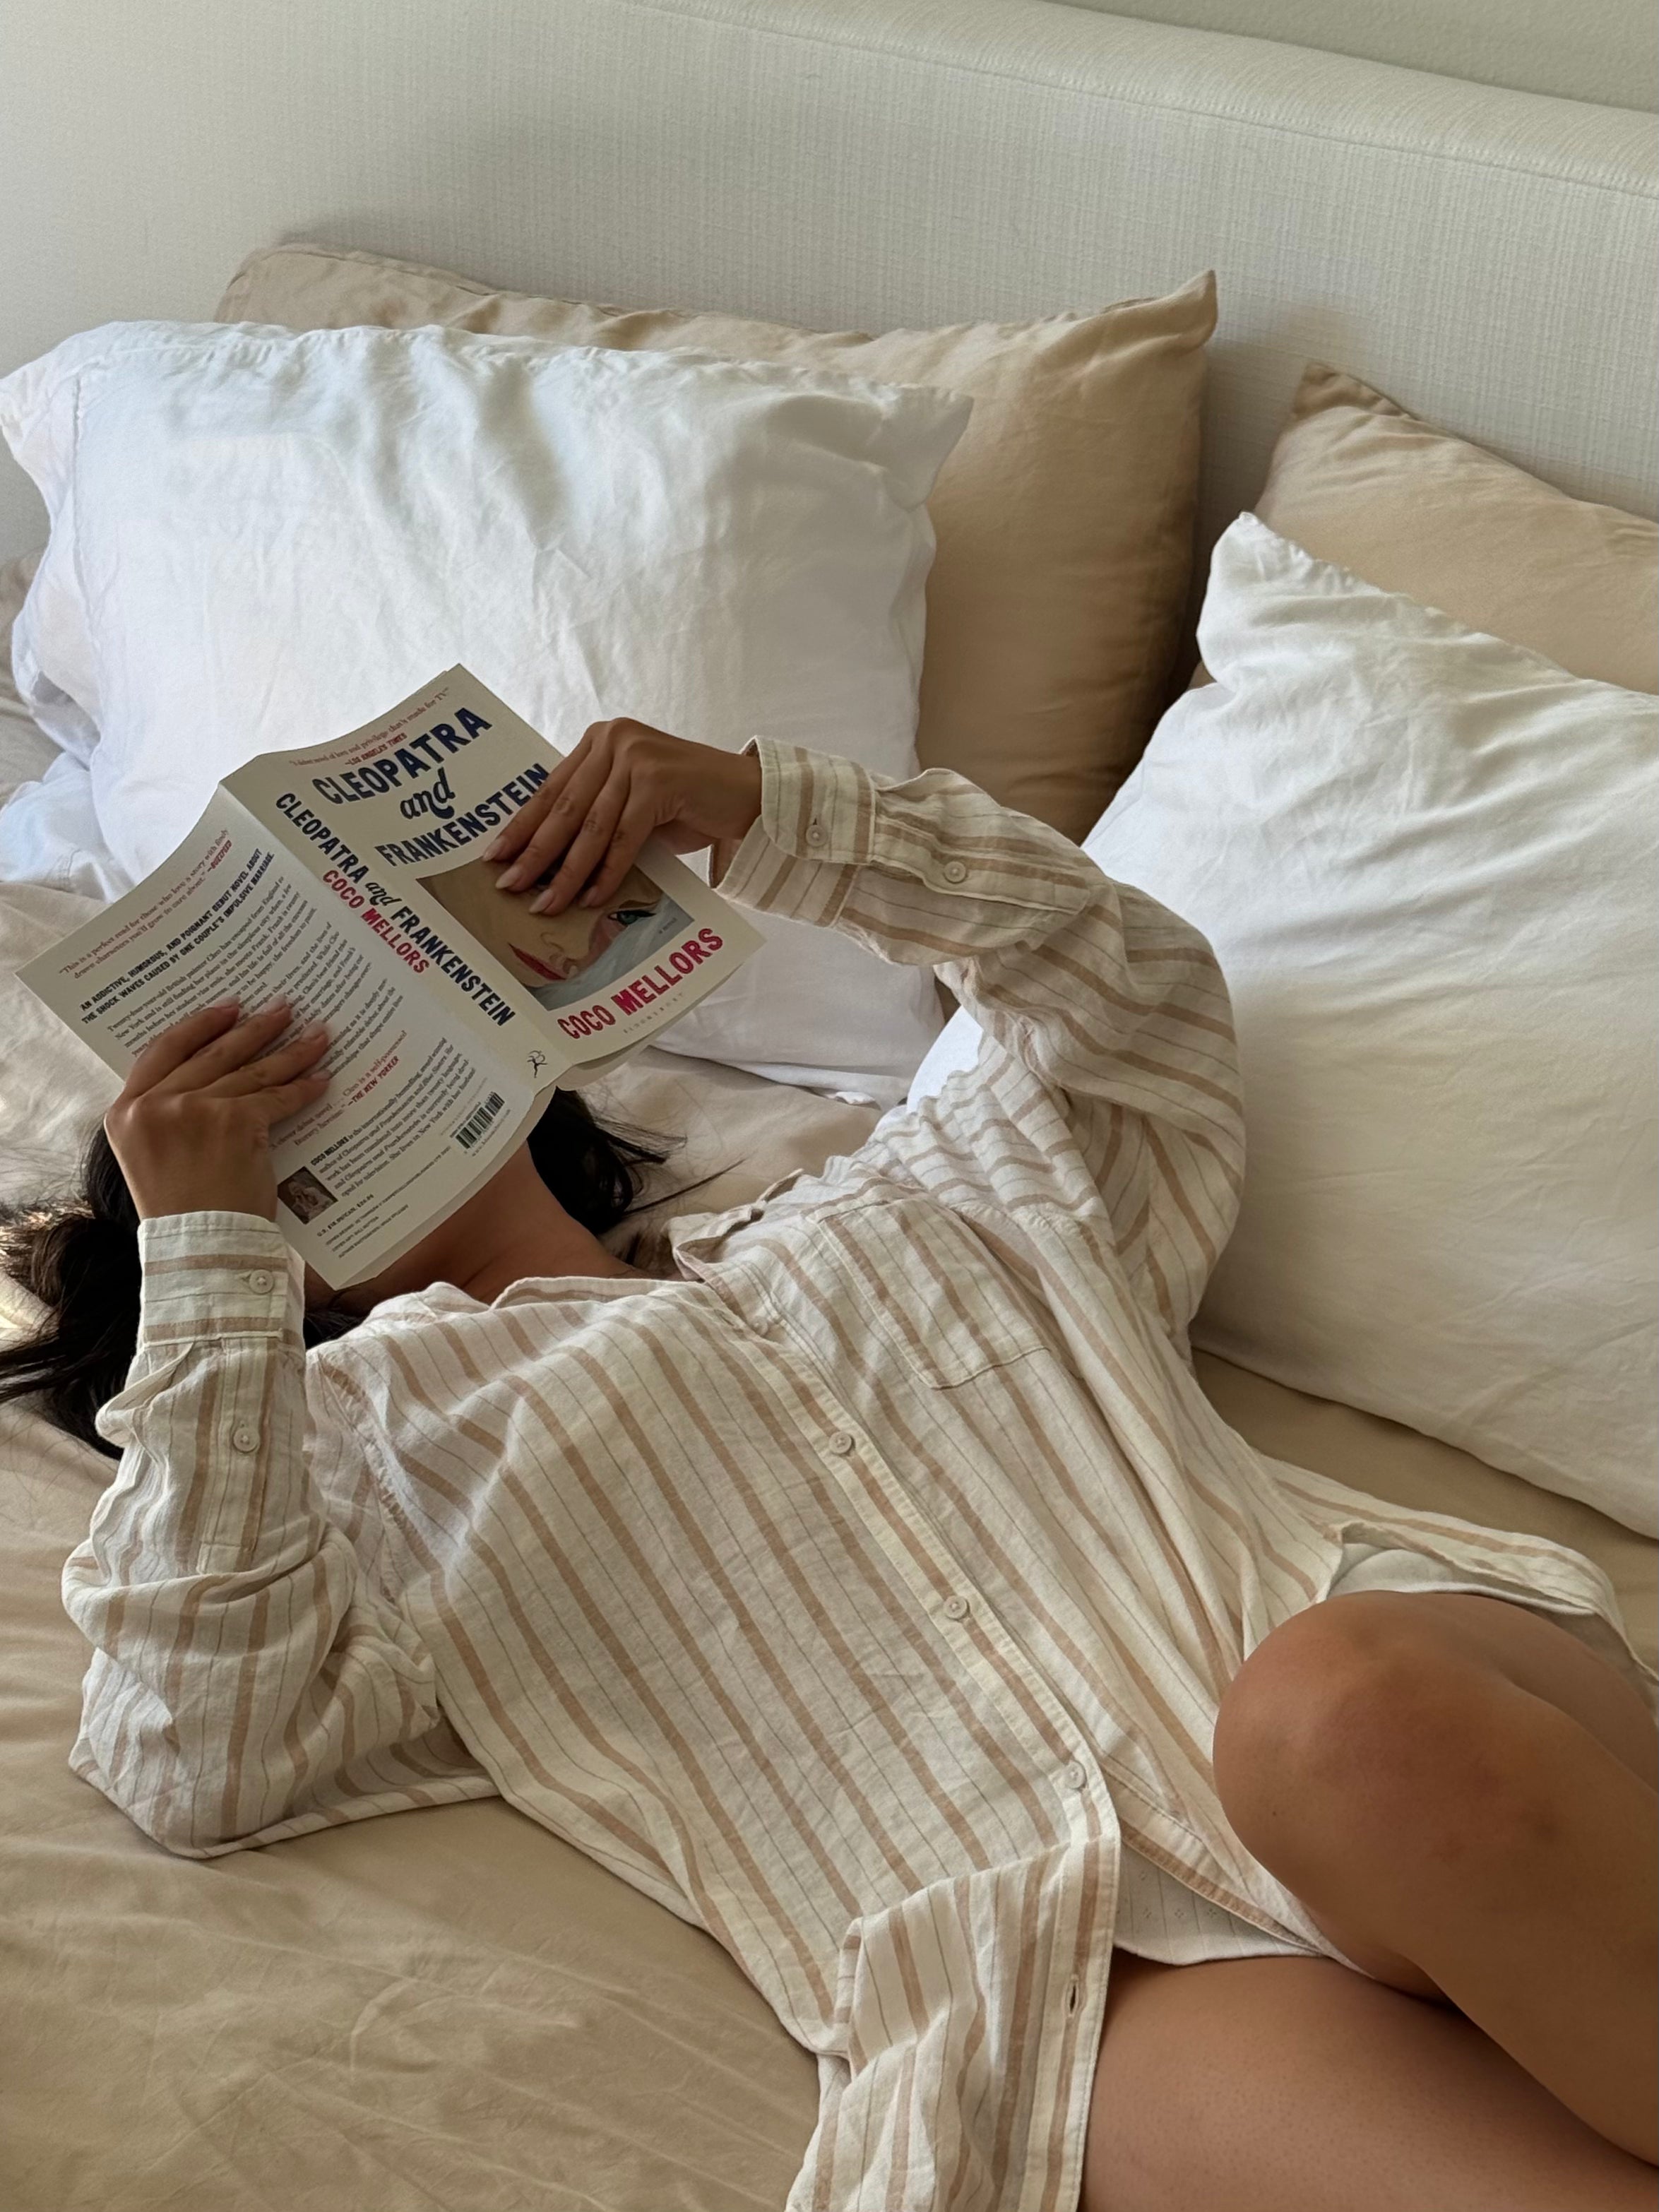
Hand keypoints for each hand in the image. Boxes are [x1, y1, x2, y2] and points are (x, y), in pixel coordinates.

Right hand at [104, 1000, 331, 1221]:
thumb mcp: (153, 1156)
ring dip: (289, 1051)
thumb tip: (212, 1075)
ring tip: (317, 1036)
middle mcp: (154, 1105)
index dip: (198, 1025)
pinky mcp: (234, 1121)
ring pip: (250, 1070)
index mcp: (125, 1111)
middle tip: (283, 1009)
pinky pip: (275, 1097)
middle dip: (254, 1028)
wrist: (201, 1246)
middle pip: (213, 1052)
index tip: (229, 1008)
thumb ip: (167, 1114)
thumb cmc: (183, 1210)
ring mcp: (194, 1109)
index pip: (163, 1050)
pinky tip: (321, 1079)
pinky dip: (302, 1087)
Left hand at [484, 717, 762, 917]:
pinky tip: (590, 898)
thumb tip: (544, 858)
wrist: (746, 795)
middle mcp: (614, 739)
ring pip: (591, 827)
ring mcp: (637, 757)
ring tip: (546, 904)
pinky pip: (623, 838)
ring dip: (566, 872)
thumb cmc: (687, 803)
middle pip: (564, 809)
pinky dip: (606, 873)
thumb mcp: (631, 801)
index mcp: (600, 739)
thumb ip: (594, 813)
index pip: (552, 789)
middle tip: (508, 886)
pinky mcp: (659, 780)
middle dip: (534, 853)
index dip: (522, 826)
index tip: (495, 856)